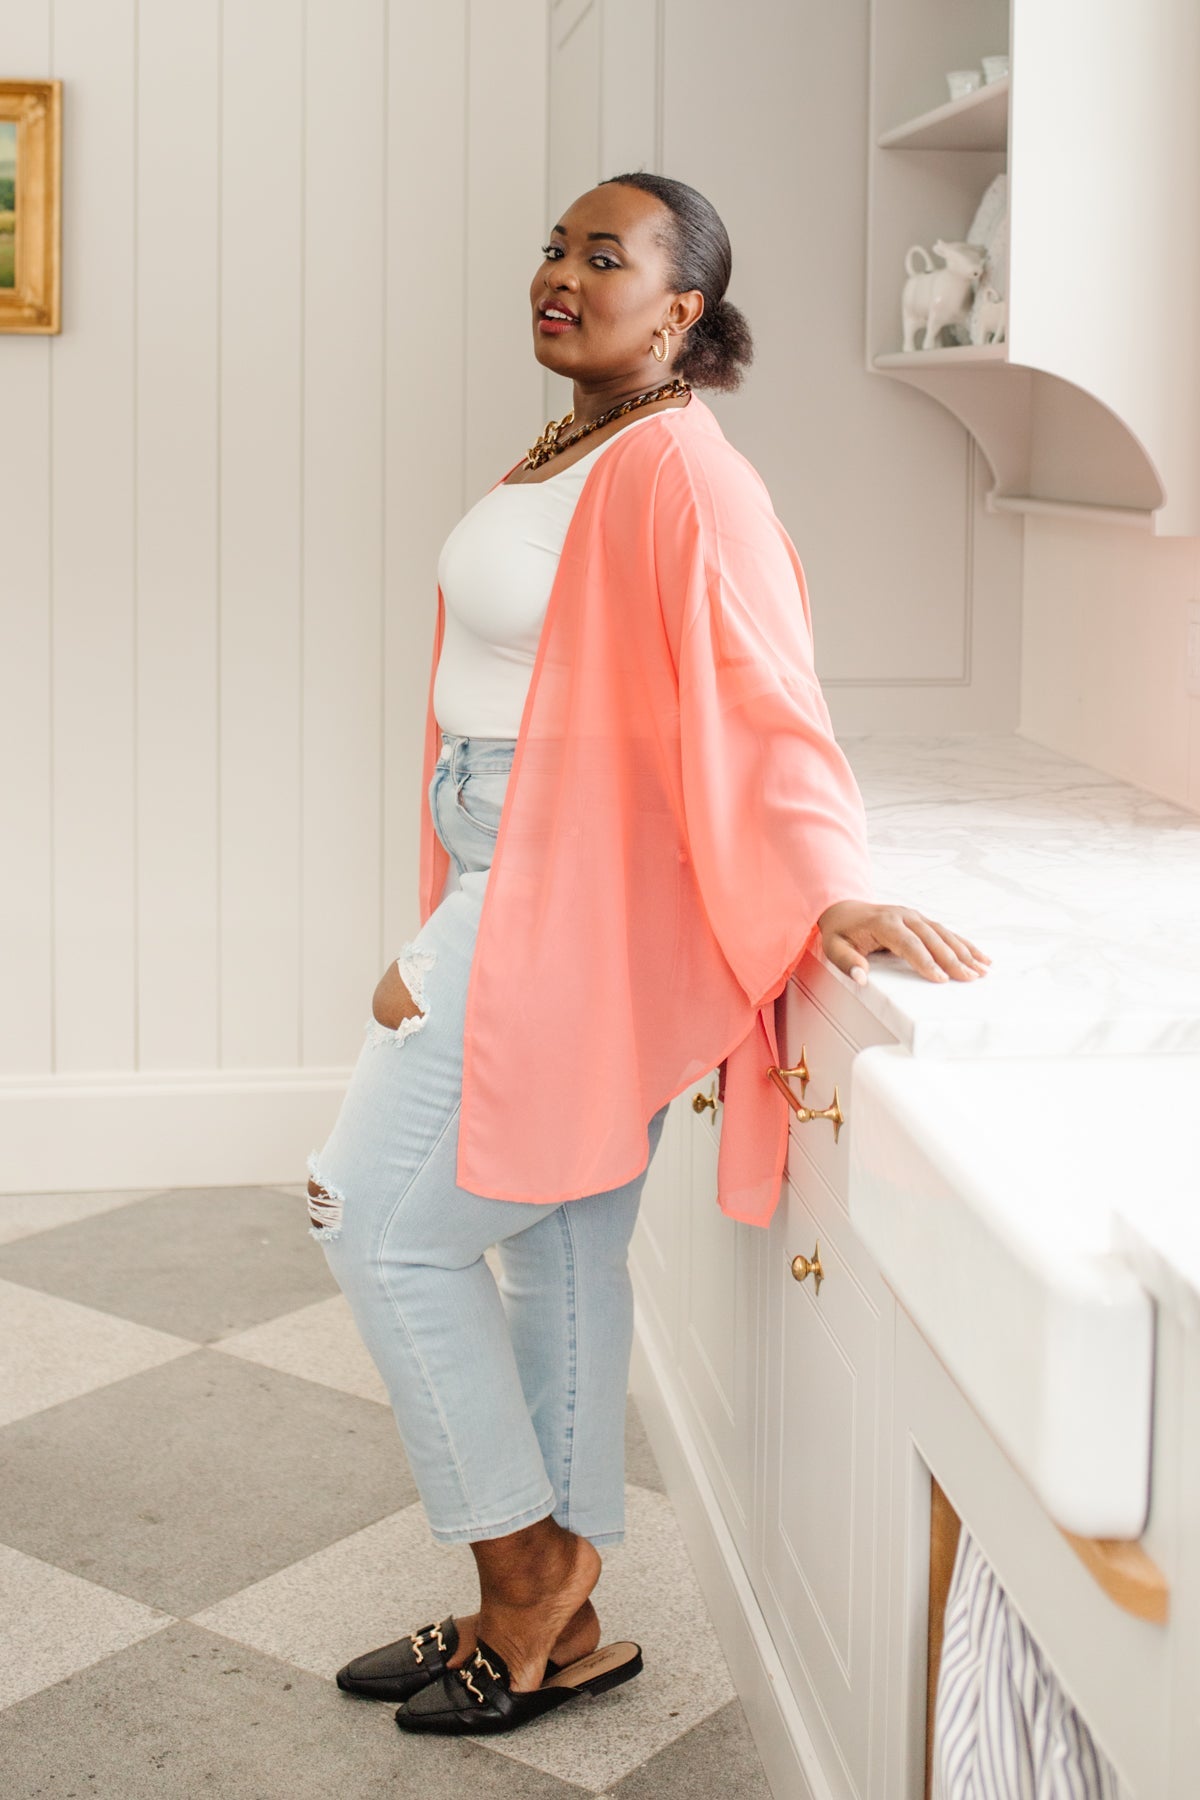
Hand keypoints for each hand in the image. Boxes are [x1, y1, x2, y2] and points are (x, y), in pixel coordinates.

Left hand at [817, 900, 990, 986]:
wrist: (844, 908)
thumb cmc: (842, 931)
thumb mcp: (834, 947)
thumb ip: (847, 962)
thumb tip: (861, 977)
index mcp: (884, 923)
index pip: (909, 944)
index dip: (926, 962)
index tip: (940, 979)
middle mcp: (904, 916)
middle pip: (933, 939)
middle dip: (953, 960)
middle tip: (969, 978)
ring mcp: (915, 916)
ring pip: (944, 934)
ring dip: (965, 952)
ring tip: (982, 969)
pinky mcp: (922, 920)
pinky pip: (946, 932)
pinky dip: (964, 944)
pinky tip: (980, 956)